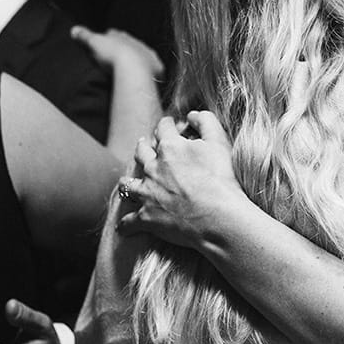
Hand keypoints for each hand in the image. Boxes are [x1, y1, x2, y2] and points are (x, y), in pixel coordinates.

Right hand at [71, 25, 164, 80]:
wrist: (133, 68)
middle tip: (117, 56)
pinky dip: (150, 72)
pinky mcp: (156, 67)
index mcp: (121, 36)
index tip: (105, 43)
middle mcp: (137, 43)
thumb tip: (74, 29)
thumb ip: (84, 36)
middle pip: (130, 44)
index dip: (109, 39)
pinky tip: (147, 77)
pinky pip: (154, 69)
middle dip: (125, 48)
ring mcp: (148, 54)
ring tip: (132, 68)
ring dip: (138, 59)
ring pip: (143, 54)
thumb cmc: (112, 55)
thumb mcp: (94, 43)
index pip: (114, 34)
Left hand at [117, 111, 252, 247]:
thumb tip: (192, 114)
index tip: (170, 124)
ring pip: (128, 185)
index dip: (167, 124)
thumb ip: (206, 122)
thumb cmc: (222, 179)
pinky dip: (125, 225)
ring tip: (126, 181)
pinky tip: (121, 228)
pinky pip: (129, 222)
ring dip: (127, 182)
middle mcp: (153, 168)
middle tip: (143, 144)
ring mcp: (147, 193)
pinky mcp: (146, 218)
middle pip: (141, 153)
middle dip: (143, 147)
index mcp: (170, 148)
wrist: (218, 217)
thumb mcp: (219, 142)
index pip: (164, 129)